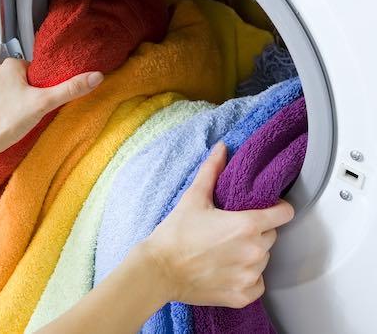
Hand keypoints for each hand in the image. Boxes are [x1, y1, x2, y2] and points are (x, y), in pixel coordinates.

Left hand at [0, 58, 103, 159]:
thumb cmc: (7, 120)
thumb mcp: (44, 103)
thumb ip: (70, 89)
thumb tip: (96, 76)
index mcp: (10, 65)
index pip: (36, 70)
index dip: (44, 86)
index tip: (45, 98)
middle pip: (25, 80)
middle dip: (32, 94)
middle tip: (36, 109)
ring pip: (13, 91)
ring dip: (20, 101)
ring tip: (24, 116)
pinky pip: (2, 101)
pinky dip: (8, 109)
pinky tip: (13, 120)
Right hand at [138, 142, 293, 308]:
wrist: (158, 270)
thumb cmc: (175, 234)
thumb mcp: (194, 197)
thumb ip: (212, 170)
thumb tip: (222, 148)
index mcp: (246, 225)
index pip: (284, 214)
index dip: (277, 208)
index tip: (268, 208)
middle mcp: (253, 251)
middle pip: (271, 236)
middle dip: (257, 231)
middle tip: (232, 229)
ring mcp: (249, 276)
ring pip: (263, 260)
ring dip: (251, 254)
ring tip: (226, 250)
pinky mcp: (242, 295)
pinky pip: (257, 283)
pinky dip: (247, 277)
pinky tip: (227, 269)